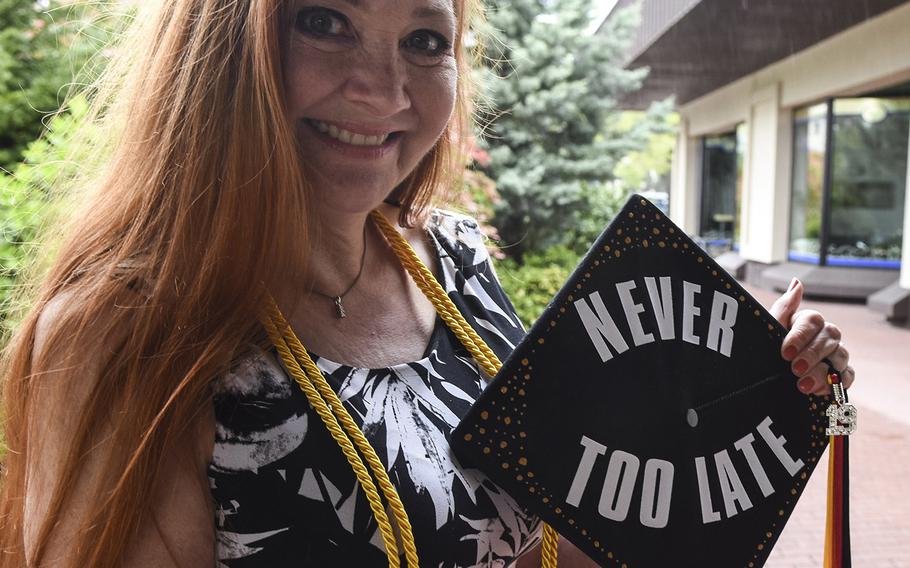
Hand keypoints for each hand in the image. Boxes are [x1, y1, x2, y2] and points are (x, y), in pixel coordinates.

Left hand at [768, 278, 853, 394]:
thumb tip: (797, 282)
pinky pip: (848, 376)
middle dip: (812, 354)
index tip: (785, 352)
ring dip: (822, 372)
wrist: (765, 384)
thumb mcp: (769, 330)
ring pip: (841, 356)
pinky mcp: (840, 376)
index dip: (800, 336)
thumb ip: (783, 308)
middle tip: (794, 369)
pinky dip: (835, 384)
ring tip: (802, 385)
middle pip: (831, 336)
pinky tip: (817, 391)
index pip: (813, 320)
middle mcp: (824, 335)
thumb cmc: (766, 352)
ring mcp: (835, 355)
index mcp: (806, 322)